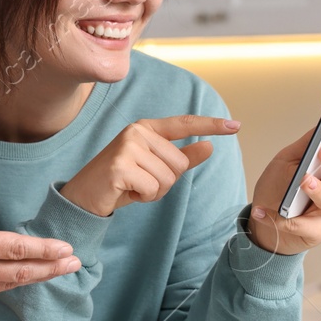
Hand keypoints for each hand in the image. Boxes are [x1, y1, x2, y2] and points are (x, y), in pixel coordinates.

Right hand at [0, 175, 80, 304]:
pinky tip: (15, 280)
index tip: (67, 249)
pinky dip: (6, 286)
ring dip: (31, 278)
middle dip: (50, 269)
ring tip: (53, 272)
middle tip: (75, 264)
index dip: (44, 250)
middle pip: (18, 272)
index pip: (15, 248)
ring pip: (4, 285)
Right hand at [60, 115, 241, 216]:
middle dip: (165, 181)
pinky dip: (144, 197)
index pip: (184, 123)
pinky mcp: (121, 165)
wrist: (84, 196)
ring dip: (154, 191)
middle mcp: (137, 131)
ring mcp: (127, 146)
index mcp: (146, 128)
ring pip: (168, 178)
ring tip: (133, 186)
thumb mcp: (154, 168)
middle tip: (141, 182)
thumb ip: (181, 158)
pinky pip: (154, 188)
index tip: (236, 125)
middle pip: (179, 163)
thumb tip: (209, 147)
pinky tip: (126, 192)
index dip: (211, 125)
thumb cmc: (120, 181)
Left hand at [246, 108, 320, 255]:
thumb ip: (303, 147)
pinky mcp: (319, 231)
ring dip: (317, 190)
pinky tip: (264, 212)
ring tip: (304, 182)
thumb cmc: (279, 189)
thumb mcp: (286, 161)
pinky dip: (283, 220)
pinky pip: (304, 225)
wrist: (266, 223)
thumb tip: (319, 128)